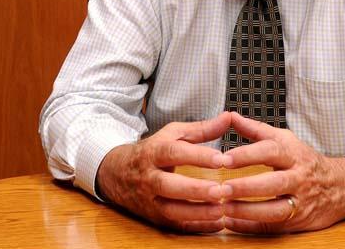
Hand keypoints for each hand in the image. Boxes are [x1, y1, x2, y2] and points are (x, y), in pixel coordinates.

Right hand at [96, 112, 230, 232]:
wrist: (117, 173)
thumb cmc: (152, 150)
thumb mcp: (172, 134)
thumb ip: (201, 129)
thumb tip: (228, 117)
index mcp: (154, 152)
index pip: (174, 153)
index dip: (197, 156)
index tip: (221, 159)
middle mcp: (150, 178)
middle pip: (168, 185)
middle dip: (194, 189)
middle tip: (219, 190)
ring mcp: (150, 200)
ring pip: (170, 210)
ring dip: (196, 212)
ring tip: (220, 210)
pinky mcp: (155, 218)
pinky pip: (175, 226)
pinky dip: (196, 227)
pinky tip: (216, 224)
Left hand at [218, 112, 344, 233]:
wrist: (339, 186)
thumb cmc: (303, 159)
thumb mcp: (284, 139)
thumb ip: (255, 130)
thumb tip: (230, 116)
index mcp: (292, 153)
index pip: (270, 151)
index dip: (247, 155)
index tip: (224, 159)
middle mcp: (298, 178)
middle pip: (273, 183)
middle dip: (246, 186)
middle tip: (222, 187)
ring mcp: (300, 202)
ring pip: (274, 210)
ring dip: (247, 211)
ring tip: (223, 208)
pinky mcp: (297, 222)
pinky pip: (272, 227)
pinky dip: (250, 226)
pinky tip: (230, 222)